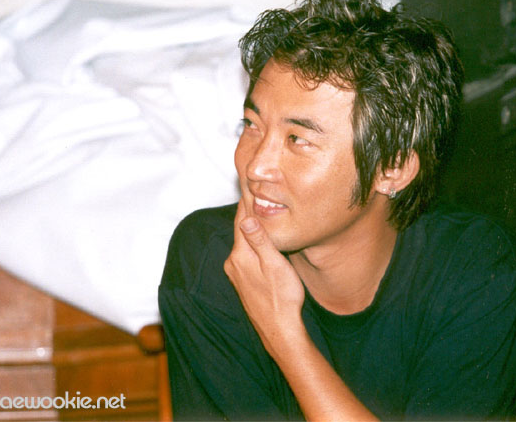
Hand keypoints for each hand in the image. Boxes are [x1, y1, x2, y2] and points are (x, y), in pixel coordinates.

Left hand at [224, 200, 305, 356]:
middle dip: (248, 211)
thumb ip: (260, 241)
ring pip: (243, 242)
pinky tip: (260, 240)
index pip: (242, 220)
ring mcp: (237, 273)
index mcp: (241, 255)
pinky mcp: (243, 282)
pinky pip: (246, 254)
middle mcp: (234, 263)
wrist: (279, 331)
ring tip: (258, 210)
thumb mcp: (275, 266)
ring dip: (250, 227)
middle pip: (240, 229)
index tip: (249, 183)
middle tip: (254, 190)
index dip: (247, 201)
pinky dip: (252, 242)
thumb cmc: (282, 298)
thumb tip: (246, 217)